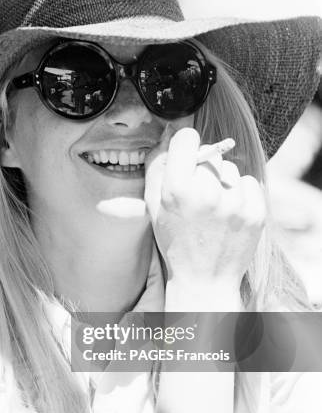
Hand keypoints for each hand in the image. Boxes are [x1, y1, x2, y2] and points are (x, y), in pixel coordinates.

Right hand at [144, 127, 265, 291]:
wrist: (204, 280)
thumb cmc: (175, 241)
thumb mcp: (154, 206)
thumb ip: (157, 166)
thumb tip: (169, 132)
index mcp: (178, 190)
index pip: (187, 138)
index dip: (184, 146)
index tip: (185, 157)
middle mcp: (208, 193)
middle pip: (210, 154)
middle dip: (203, 168)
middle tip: (198, 193)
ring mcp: (235, 203)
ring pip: (230, 169)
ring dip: (222, 182)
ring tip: (214, 208)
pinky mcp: (256, 212)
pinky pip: (249, 182)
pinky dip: (241, 194)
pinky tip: (229, 214)